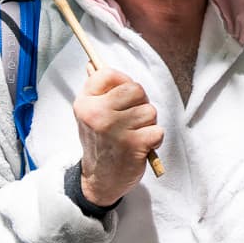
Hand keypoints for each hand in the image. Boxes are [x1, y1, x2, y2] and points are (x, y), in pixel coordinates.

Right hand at [73, 67, 163, 205]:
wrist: (100, 179)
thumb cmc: (101, 142)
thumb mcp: (89, 114)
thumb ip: (95, 90)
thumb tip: (92, 63)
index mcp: (85, 103)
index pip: (108, 74)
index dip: (122, 82)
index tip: (121, 96)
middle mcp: (97, 114)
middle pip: (136, 89)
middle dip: (139, 103)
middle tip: (130, 120)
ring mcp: (115, 130)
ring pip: (150, 110)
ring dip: (147, 124)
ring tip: (134, 135)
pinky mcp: (134, 145)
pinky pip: (158, 130)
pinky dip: (154, 139)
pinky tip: (141, 146)